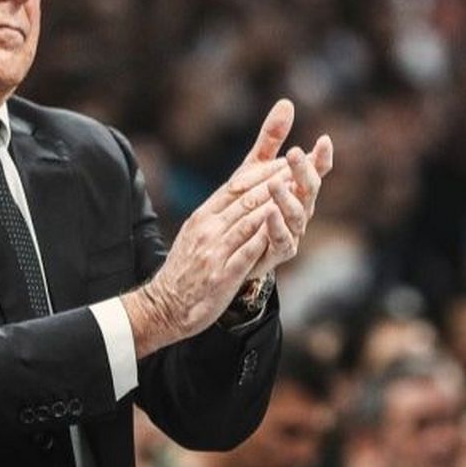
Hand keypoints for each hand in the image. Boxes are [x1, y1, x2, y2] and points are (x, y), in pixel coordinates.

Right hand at [123, 156, 291, 353]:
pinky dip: (264, 238)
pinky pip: (247, 252)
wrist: (166, 305)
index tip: (284, 161)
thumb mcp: (196, 232)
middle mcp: (208, 229)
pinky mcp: (223, 275)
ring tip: (297, 192)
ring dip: (275, 204)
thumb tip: (240, 192)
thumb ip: (218, 213)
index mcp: (202, 216)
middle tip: (298, 169)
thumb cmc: (185, 268)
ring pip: (248, 222)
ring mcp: (214, 252)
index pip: (235, 187)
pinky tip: (281, 228)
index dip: (262, 172)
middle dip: (274, 182)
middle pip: (245, 199)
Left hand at [235, 100, 334, 280]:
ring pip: (296, 215)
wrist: (231, 248)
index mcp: (298, 188)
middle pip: (309, 189)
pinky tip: (268, 214)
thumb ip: (271, 139)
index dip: (321, 157)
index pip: (314, 170)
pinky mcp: (277, 252)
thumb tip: (286, 102)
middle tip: (294, 153)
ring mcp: (292, 231)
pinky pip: (281, 240)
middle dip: (303, 171)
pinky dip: (276, 227)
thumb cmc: (249, 204)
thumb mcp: (255, 167)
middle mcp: (300, 209)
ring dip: (287, 198)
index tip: (323, 140)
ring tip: (276, 183)